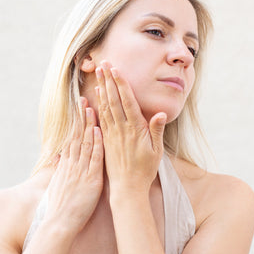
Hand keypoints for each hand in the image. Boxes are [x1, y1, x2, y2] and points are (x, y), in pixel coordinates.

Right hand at [44, 97, 103, 233]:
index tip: (79, 108)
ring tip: (91, 107)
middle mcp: (72, 165)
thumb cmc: (59, 208)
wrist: (59, 224)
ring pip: (85, 143)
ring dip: (88, 125)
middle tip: (84, 98)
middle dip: (81, 117)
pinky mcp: (90, 179)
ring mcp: (80, 171)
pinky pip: (94, 158)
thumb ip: (58, 168)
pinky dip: (96, 144)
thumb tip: (56, 156)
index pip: (71, 139)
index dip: (75, 123)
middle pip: (77, 136)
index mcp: (66, 165)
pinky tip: (98, 131)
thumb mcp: (56, 183)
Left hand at [95, 60, 166, 193]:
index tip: (116, 70)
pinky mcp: (105, 140)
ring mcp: (111, 135)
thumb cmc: (145, 169)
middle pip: (113, 100)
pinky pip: (100, 119)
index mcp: (135, 130)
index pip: (127, 101)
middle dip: (108, 81)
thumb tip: (158, 113)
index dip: (120, 84)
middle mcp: (121, 130)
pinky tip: (94, 96)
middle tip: (103, 64)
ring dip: (101, 89)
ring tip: (98, 74)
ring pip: (105, 107)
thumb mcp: (156, 151)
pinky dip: (97, 105)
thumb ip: (156, 130)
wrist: (128, 188)